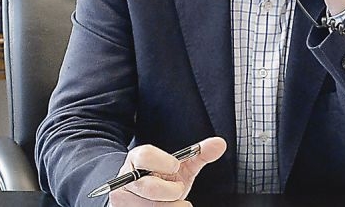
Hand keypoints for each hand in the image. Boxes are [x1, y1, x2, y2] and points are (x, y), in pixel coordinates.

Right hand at [108, 137, 225, 205]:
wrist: (139, 196)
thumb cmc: (162, 178)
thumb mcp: (179, 166)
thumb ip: (198, 154)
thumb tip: (220, 143)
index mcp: (137, 159)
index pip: (146, 156)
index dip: (165, 162)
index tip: (175, 166)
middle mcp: (126, 180)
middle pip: (152, 189)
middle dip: (172, 192)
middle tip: (177, 190)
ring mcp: (123, 201)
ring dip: (171, 206)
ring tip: (172, 201)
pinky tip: (168, 206)